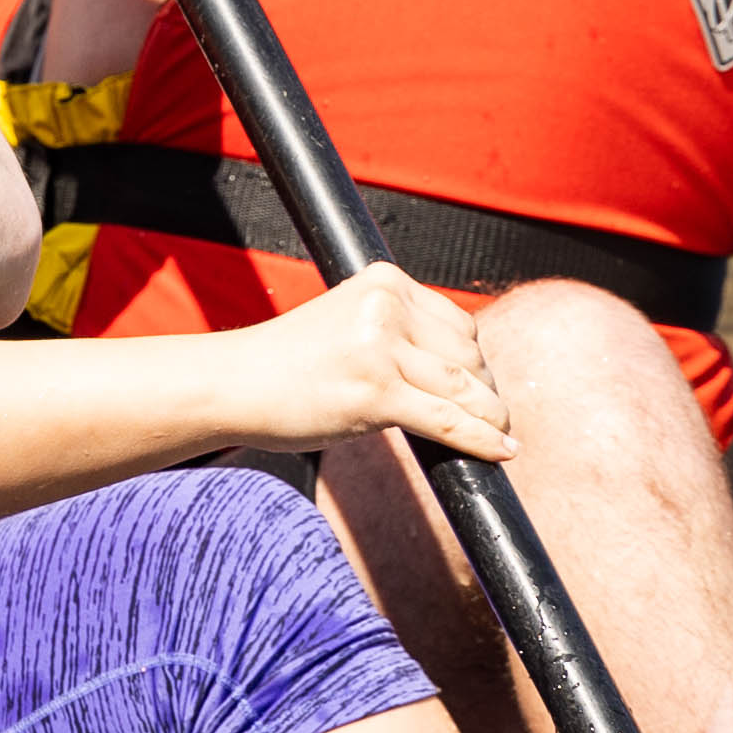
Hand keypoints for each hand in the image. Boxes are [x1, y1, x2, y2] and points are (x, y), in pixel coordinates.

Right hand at [219, 265, 512, 459]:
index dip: (476, 360)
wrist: (230, 385)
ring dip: (491, 415)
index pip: (458, 321)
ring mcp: (381, 350)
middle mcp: (386, 307)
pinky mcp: (376, 393)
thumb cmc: (285, 365)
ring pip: (466, 387)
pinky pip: (448, 420)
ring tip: (501, 434)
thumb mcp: (346, 325)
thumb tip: (455, 374)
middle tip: (488, 416)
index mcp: (383, 282)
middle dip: (484, 389)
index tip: (480, 387)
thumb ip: (395, 333)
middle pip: (469, 352)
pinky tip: (502, 450)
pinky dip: (481, 439)